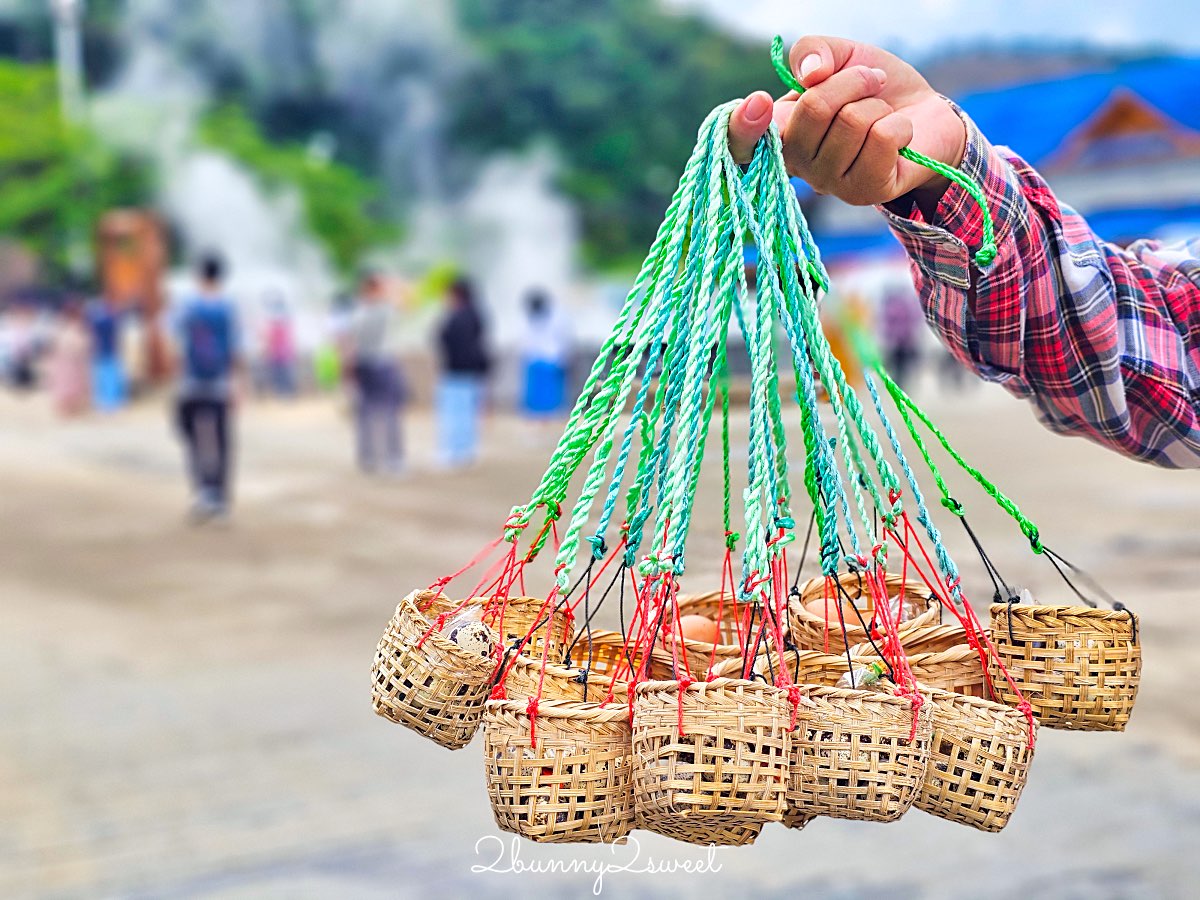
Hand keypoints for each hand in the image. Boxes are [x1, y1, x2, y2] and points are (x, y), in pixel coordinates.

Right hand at [728, 35, 966, 206]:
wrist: (925, 114)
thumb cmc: (875, 88)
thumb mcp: (841, 55)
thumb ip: (814, 51)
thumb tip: (810, 74)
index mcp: (781, 132)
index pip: (742, 142)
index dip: (742, 126)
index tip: (757, 102)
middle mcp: (797, 164)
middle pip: (813, 109)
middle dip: (852, 81)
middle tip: (869, 84)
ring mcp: (829, 182)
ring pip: (852, 122)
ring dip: (878, 104)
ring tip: (881, 113)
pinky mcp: (864, 192)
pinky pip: (881, 140)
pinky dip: (899, 124)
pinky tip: (898, 135)